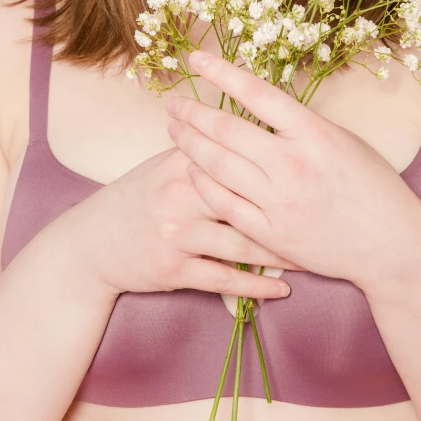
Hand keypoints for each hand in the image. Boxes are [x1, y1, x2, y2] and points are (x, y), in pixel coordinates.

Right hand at [55, 146, 297, 303]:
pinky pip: (224, 280)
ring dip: (282, 254)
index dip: (282, 164)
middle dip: (292, 212)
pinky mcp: (173, 268)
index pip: (239, 155)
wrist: (91, 244)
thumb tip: (251, 130)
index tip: (318, 171)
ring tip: (312, 257)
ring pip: (243, 244)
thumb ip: (204, 150)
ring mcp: (177, 232)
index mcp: (183, 162)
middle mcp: (180, 193)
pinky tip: (281, 290)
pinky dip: (256, 287)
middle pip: (249, 200)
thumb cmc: (137, 199)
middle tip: (329, 219)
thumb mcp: (163, 165)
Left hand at [165, 50, 420, 290]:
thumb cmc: (373, 186)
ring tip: (175, 130)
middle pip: (226, 130)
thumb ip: (300, 125)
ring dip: (190, 144)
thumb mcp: (344, 140)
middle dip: (192, 113)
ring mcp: (279, 201)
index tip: (195, 59)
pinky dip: (203, 184)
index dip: (221, 72)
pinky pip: (224, 204)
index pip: (257, 93)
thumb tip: (258, 106)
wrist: (390, 242)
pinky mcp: (271, 233)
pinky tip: (190, 169)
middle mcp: (293, 164)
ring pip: (218, 166)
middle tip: (173, 103)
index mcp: (315, 134)